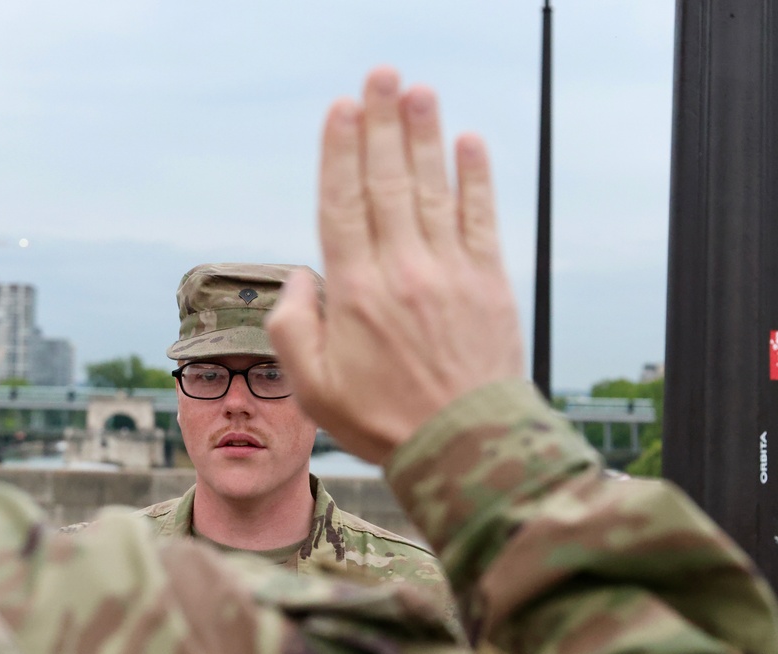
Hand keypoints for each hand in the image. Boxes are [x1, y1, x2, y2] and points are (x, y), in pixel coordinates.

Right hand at [267, 67, 523, 463]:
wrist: (463, 446)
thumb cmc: (382, 418)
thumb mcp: (312, 386)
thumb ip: (293, 325)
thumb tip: (306, 275)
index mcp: (355, 291)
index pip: (342, 202)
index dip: (340, 151)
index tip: (342, 109)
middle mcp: (402, 269)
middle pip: (387, 181)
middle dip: (382, 124)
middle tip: (380, 76)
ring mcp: (450, 271)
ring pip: (433, 188)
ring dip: (424, 136)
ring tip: (418, 91)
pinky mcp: (490, 282)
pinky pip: (481, 218)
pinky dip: (475, 178)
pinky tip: (468, 142)